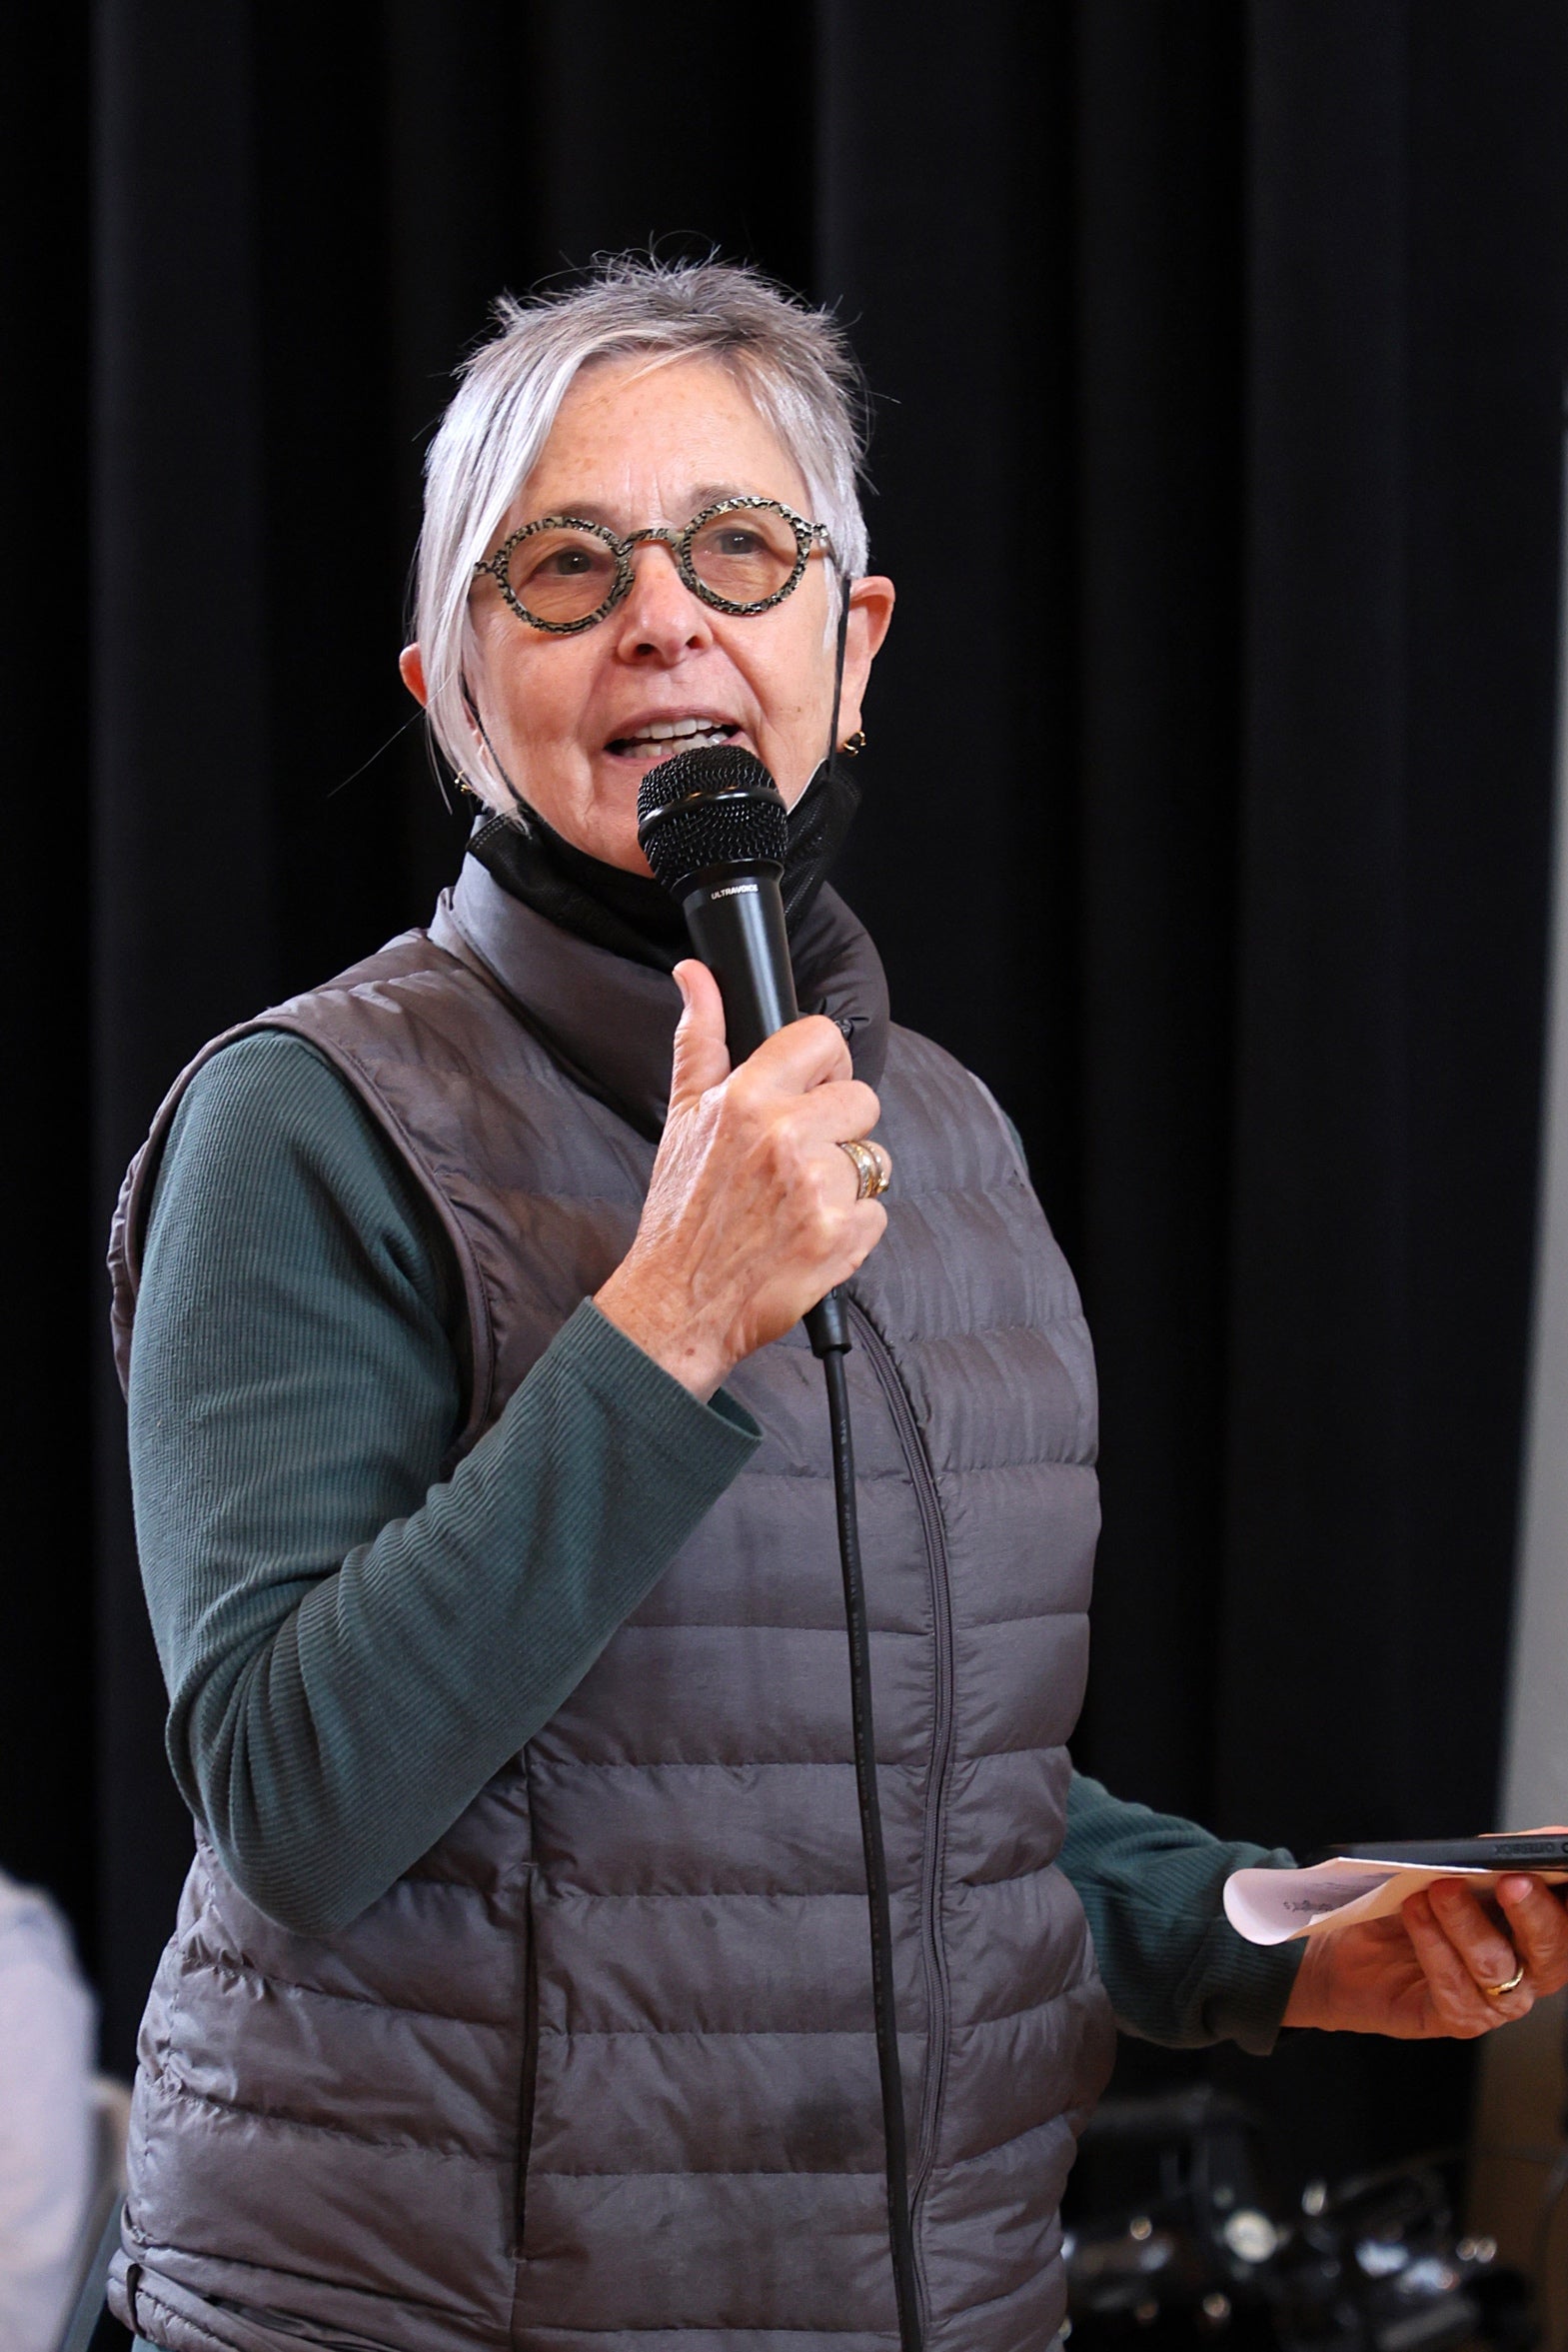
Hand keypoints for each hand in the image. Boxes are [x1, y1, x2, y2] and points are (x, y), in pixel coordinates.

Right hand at [595, 958, 889, 1397]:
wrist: (679, 1304)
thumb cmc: (681, 1214)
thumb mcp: (683, 1116)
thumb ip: (699, 1038)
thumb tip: (695, 975)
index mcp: (747, 1098)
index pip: (823, 1038)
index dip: (825, 1067)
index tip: (812, 1092)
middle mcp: (784, 1136)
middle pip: (863, 1100)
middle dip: (839, 1131)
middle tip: (796, 1165)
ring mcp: (817, 1188)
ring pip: (874, 1160)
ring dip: (846, 1185)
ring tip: (795, 1207)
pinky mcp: (840, 1237)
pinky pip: (878, 1214)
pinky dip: (852, 1231)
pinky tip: (807, 1238)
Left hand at [1283, 1842, 1567, 2038]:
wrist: (1346, 1946)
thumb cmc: (1408, 1901)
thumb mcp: (1452, 1868)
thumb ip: (1494, 1858)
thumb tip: (1529, 1841)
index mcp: (1536, 1925)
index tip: (1562, 1863)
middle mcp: (1528, 1968)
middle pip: (1552, 1949)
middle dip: (1535, 1912)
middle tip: (1511, 1881)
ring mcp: (1497, 2000)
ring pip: (1497, 1966)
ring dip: (1467, 1923)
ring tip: (1440, 1889)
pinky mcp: (1458, 2019)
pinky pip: (1455, 1989)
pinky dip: (1433, 1946)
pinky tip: (1415, 1915)